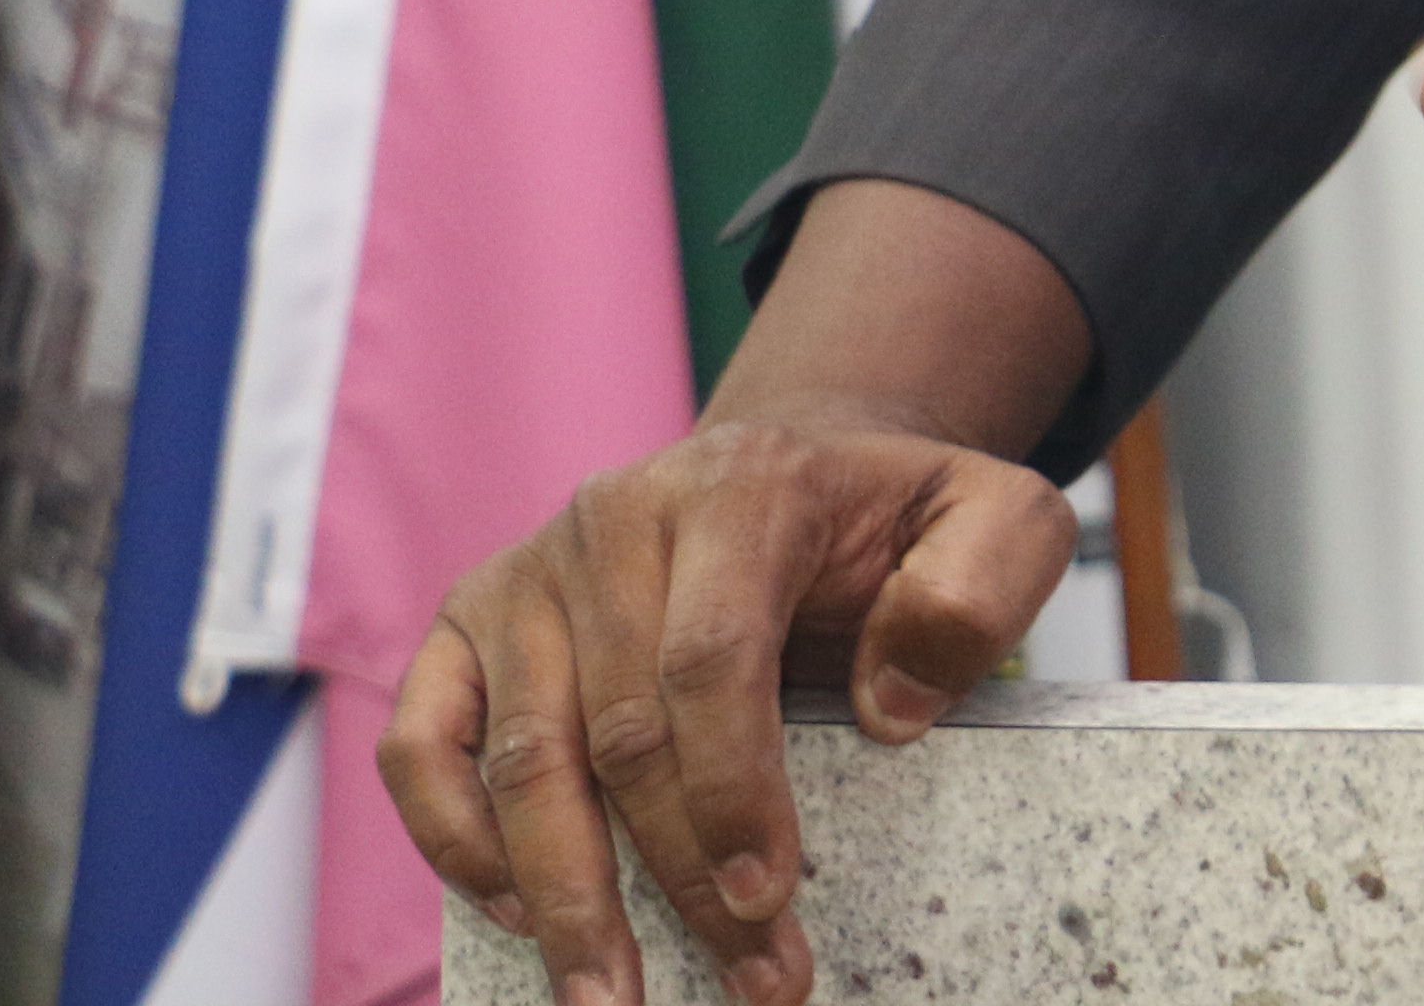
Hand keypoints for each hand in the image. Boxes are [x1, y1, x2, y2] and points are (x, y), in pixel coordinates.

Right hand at [378, 181, 1089, 1005]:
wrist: (795, 471)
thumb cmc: (892, 522)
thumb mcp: (1000, 516)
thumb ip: (983, 586)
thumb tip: (888, 707)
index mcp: (741, 487)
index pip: (713, 658)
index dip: (733, 790)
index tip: (771, 898)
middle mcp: (614, 519)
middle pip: (622, 730)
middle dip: (680, 876)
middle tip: (751, 980)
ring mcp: (528, 572)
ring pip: (523, 758)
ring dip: (567, 895)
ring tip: (612, 997)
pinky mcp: (467, 624)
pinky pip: (423, 744)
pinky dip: (456, 838)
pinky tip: (522, 916)